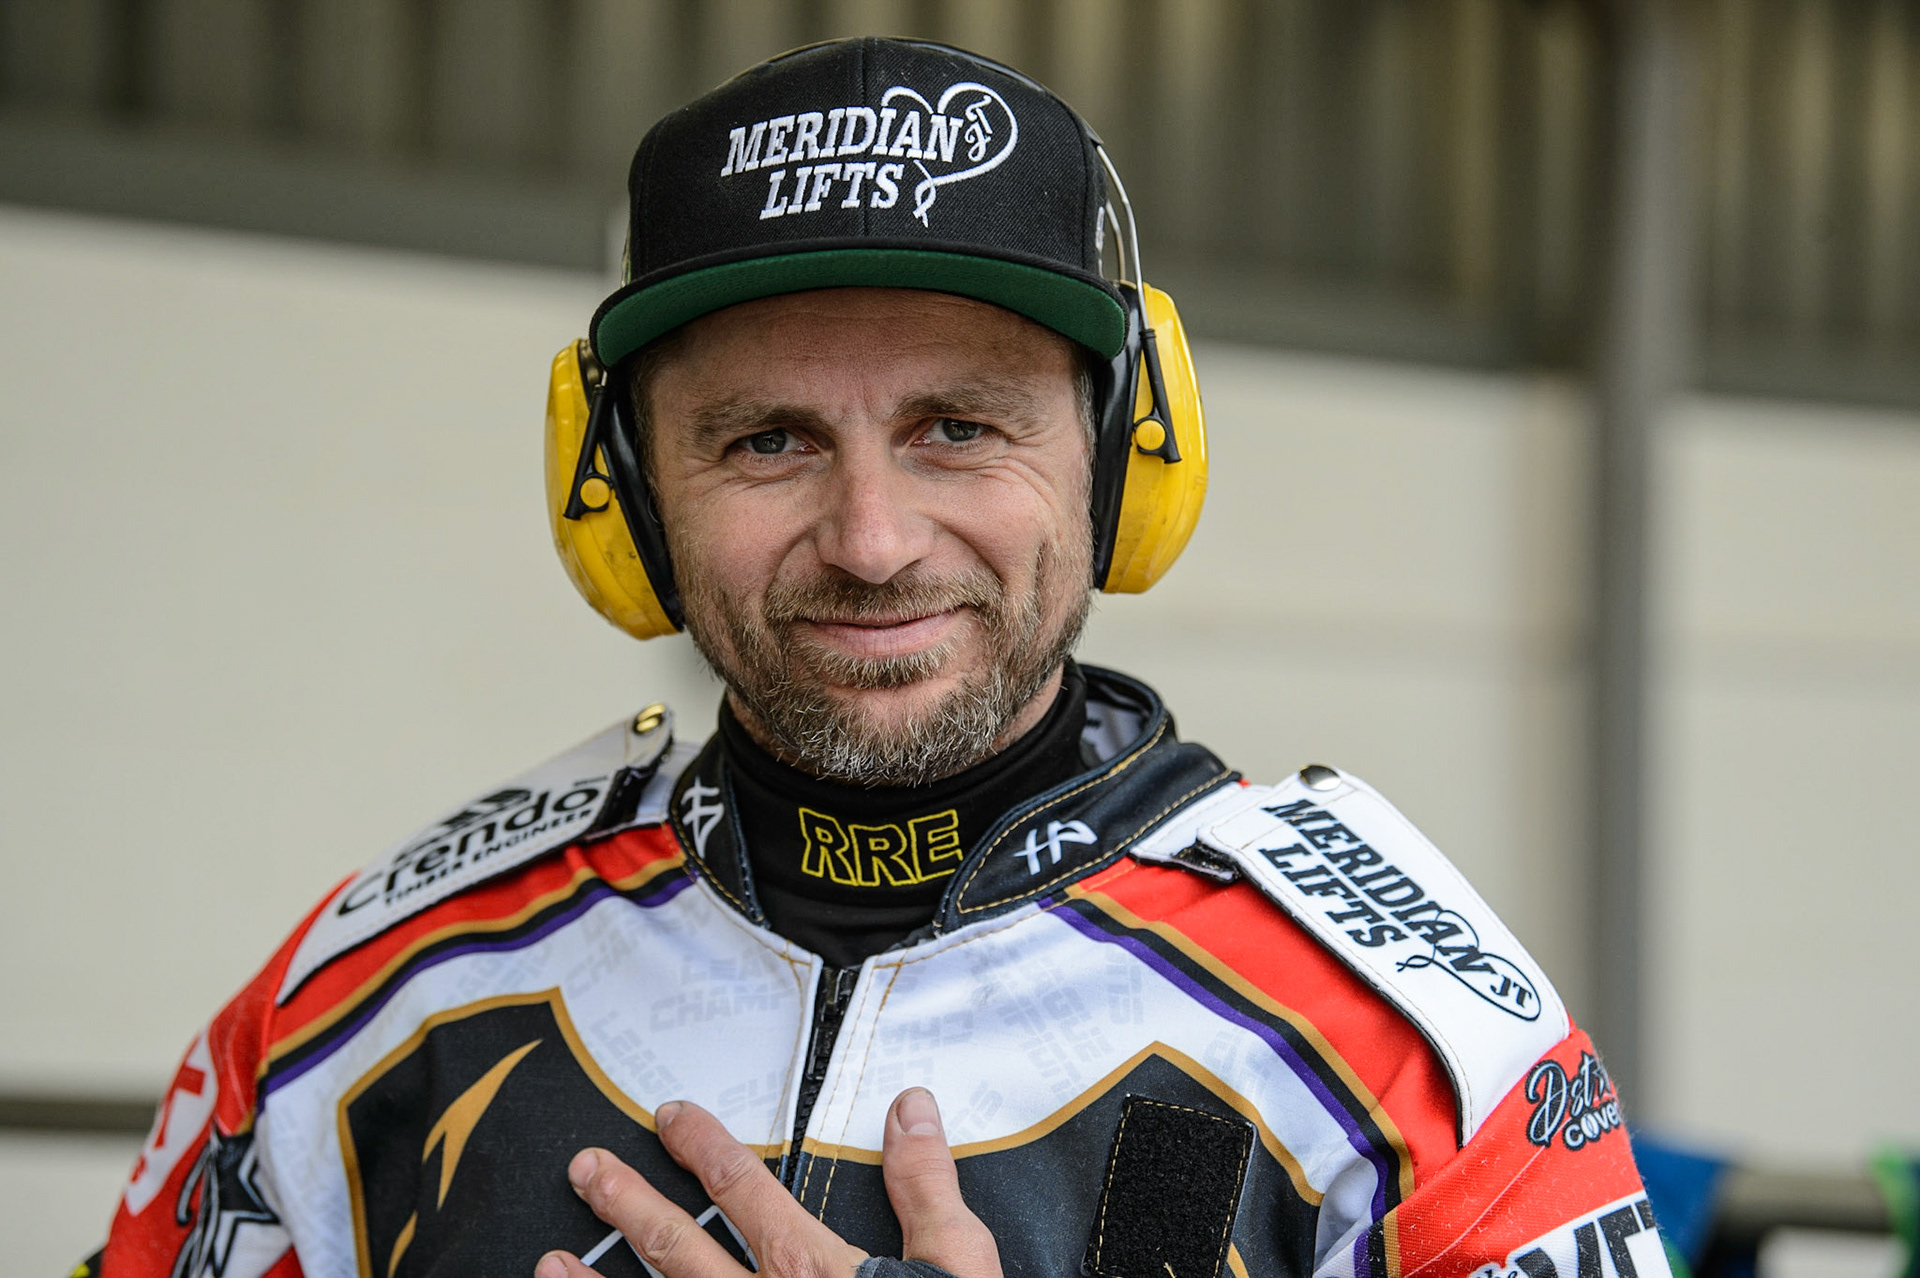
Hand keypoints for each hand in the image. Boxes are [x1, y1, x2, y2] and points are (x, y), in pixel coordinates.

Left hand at [537, 1087, 1002, 1277]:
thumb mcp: (957, 1261)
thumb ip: (924, 1184)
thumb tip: (908, 1110)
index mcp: (812, 1269)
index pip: (744, 1186)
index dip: (702, 1145)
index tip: (668, 1118)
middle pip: (680, 1245)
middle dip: (628, 1201)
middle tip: (586, 1168)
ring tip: (550, 1262)